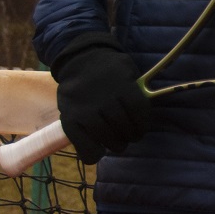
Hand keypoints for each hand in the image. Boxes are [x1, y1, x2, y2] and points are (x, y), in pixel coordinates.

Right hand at [52, 34, 150, 163]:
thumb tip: (145, 115)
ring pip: (106, 138)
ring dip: (115, 145)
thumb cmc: (109, 69)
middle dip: (130, 136)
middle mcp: (103, 99)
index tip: (140, 129)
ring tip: (116, 143)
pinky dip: (92, 154)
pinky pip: (84, 146)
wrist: (78, 59)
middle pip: (123, 127)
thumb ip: (137, 90)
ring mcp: (84, 111)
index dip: (142, 125)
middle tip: (129, 137)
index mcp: (122, 86)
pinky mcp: (69, 120)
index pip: (139, 112)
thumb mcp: (128, 70)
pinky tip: (98, 151)